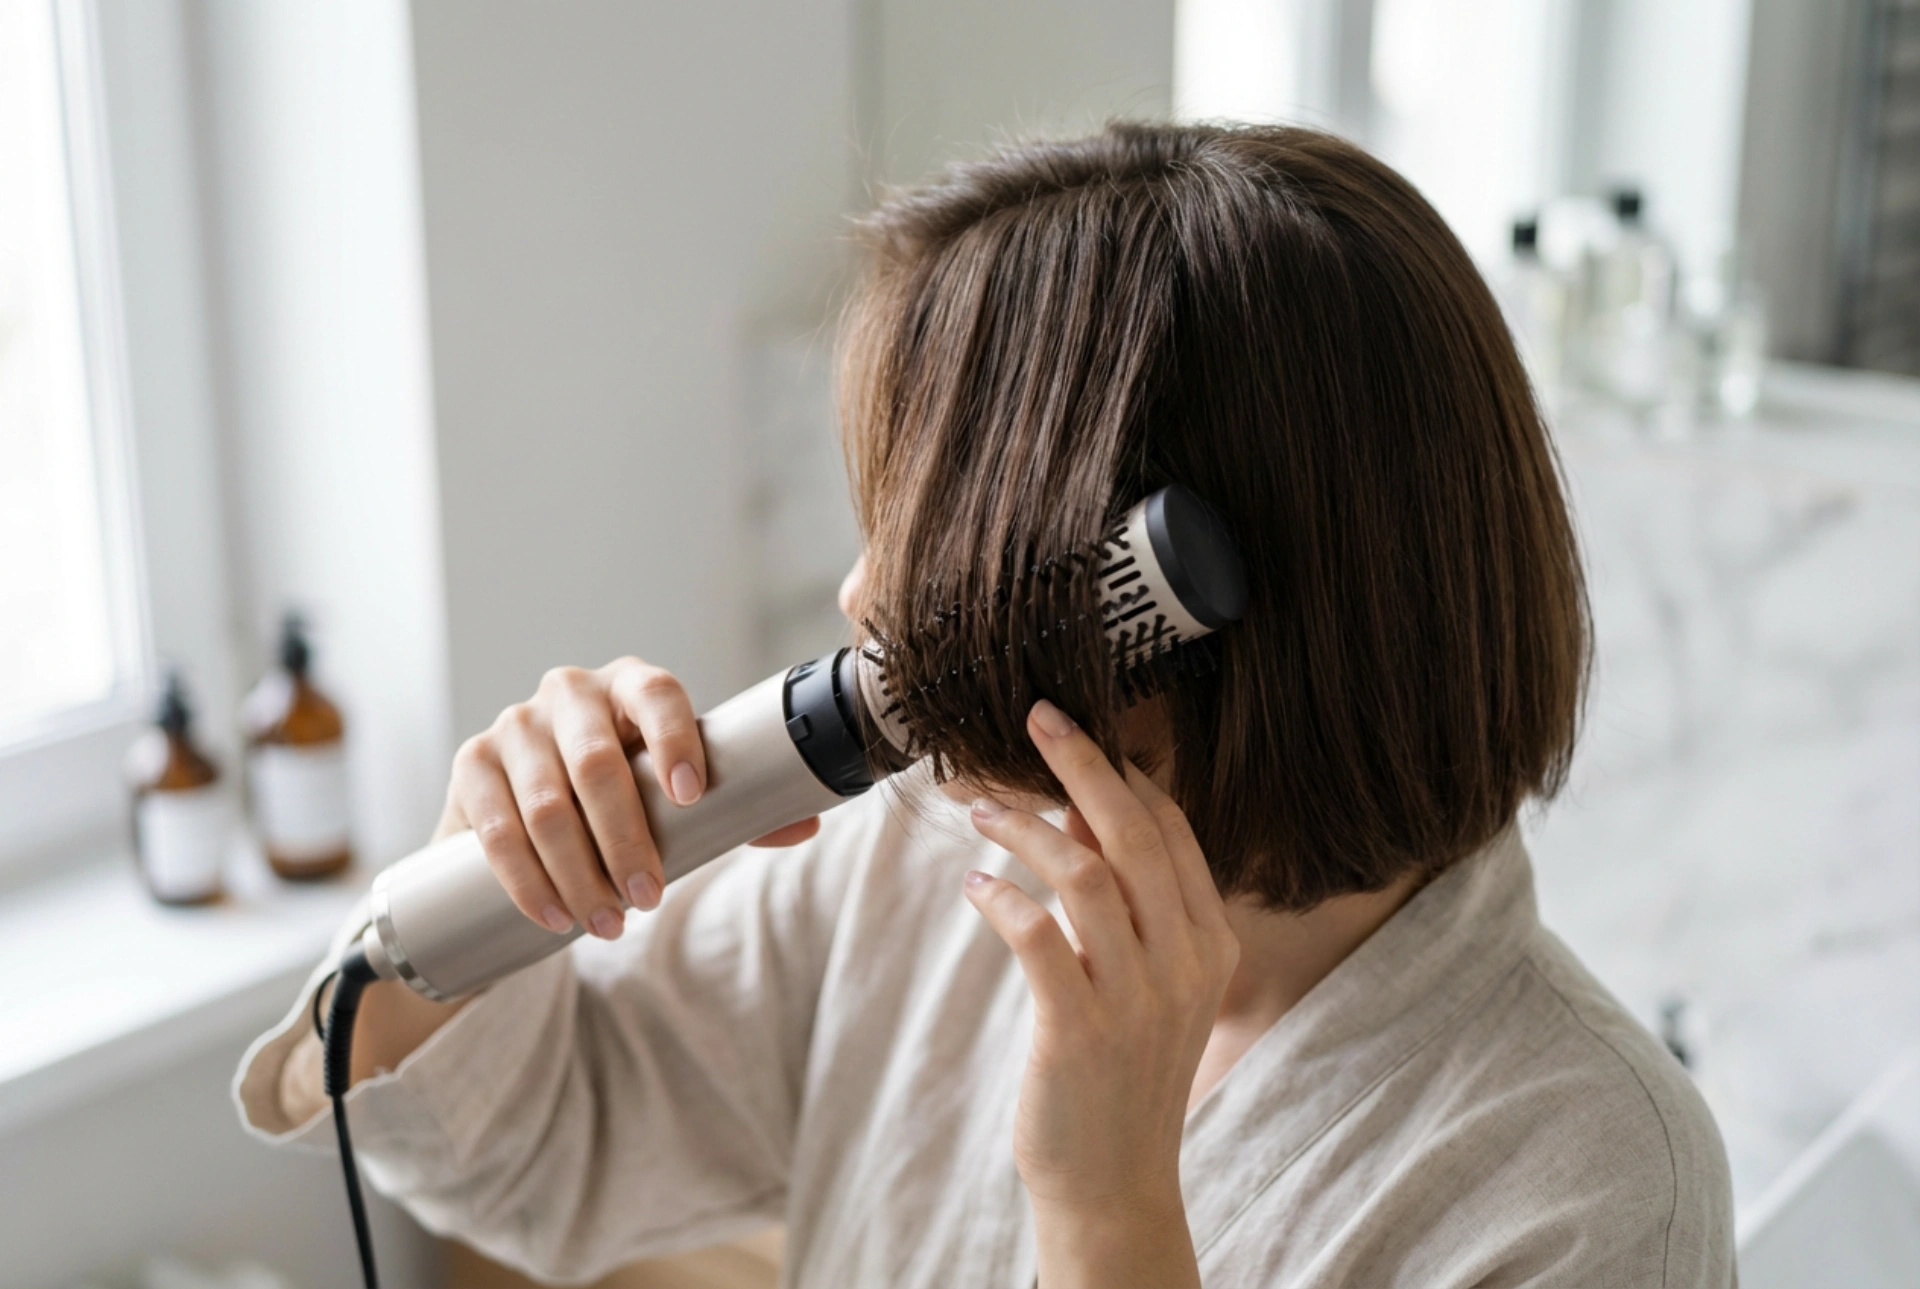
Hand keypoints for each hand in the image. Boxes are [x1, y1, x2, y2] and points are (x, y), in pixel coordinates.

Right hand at [438, 658, 820, 939]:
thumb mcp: (673, 798)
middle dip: (626, 840)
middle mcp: (571, 692)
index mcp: (632, 687)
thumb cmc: (623, 796)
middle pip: (597, 761)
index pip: (658, 694)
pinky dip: (528, 881)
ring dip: (579, 873)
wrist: (529, 812)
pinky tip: (556, 916)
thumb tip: (805, 825)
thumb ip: (734, 811)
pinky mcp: (471, 763)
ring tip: (610, 924)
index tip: (693, 796)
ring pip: (545, 804)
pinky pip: (496, 827)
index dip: (675, 739)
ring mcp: (514, 724)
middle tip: (650, 900)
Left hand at [964, 700, 1237, 1286]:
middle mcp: (1185, 961)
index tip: (1078, 734)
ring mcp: (1137, 996)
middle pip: (1135, 834)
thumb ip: (1126, 904)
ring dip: (1026, 827)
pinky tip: (976, 884)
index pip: (1173, 832)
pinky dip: (1001, 895)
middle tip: (1037, 716)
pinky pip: (1037, 934)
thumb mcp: (1147, 982)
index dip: (1125, 774)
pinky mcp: (1079, 1028)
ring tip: (981, 809)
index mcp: (1211, 943)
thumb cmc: (1122, 1071)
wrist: (1114, 1181)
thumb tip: (1077, 813)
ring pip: (1084, 872)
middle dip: (1083, 764)